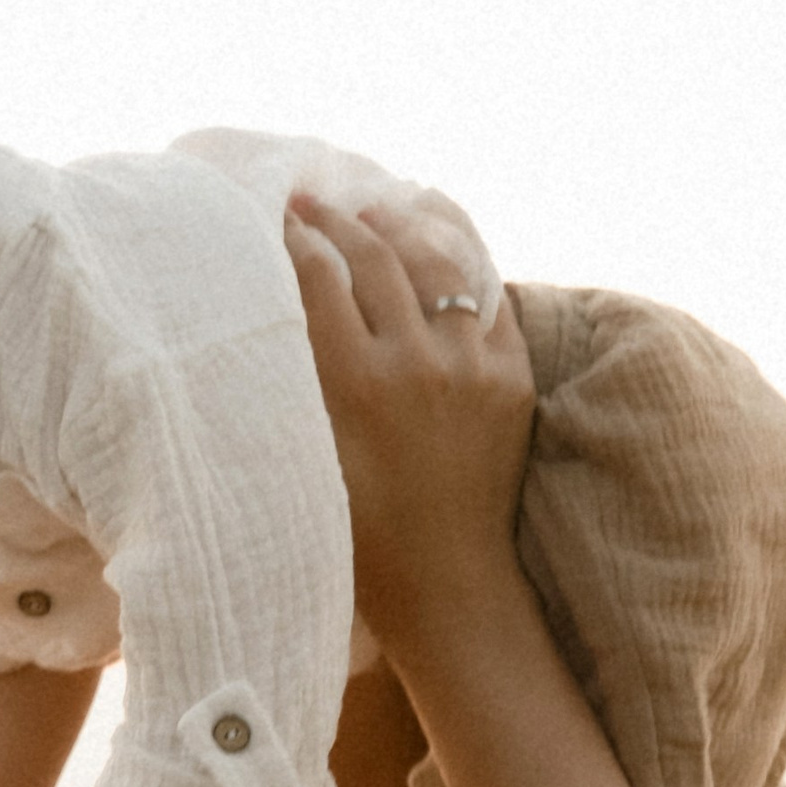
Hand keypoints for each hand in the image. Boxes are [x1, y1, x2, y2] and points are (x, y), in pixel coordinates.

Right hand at [285, 196, 536, 675]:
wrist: (448, 585)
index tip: (274, 219)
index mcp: (358, 384)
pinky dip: (458, 268)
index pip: (320, 279)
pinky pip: (487, 300)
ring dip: (398, 230)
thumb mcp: (310, 462)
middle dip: (338, 221)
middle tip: (311, 201)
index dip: (294, 240)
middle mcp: (418, 362)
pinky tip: (436, 250)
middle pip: (375, 258)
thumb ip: (297, 389)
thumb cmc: (361, 539)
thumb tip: (273, 319)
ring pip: (435, 265)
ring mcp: (473, 366)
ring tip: (372, 212)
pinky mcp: (512, 378)